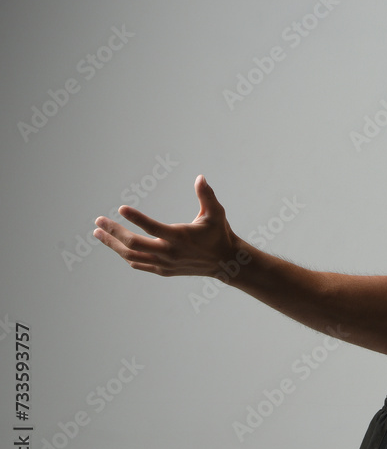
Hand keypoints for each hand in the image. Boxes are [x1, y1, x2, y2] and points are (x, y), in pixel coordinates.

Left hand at [94, 175, 238, 277]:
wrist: (225, 262)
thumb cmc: (220, 234)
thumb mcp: (216, 213)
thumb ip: (207, 195)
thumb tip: (200, 177)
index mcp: (180, 237)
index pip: (152, 227)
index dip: (136, 218)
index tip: (121, 208)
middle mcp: (169, 252)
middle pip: (133, 244)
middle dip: (113, 232)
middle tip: (98, 221)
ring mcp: (164, 264)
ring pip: (131, 256)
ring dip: (113, 244)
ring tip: (98, 234)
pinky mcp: (163, 271)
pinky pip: (138, 264)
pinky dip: (125, 255)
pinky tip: (117, 247)